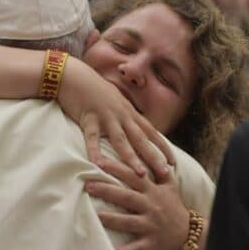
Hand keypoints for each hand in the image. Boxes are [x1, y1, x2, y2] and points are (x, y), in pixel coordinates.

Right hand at [59, 57, 174, 180]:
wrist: (74, 75)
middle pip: (141, 138)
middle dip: (154, 156)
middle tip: (166, 173)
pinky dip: (95, 152)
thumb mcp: (114, 100)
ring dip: (131, 157)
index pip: (150, 131)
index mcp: (129, 111)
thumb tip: (132, 126)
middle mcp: (121, 114)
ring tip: (141, 174)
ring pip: (121, 140)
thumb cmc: (92, 88)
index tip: (173, 162)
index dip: (163, 147)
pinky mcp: (88, 118)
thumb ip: (124, 113)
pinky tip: (98, 165)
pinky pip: (92, 138)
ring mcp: (106, 116)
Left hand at [84, 156, 188, 249]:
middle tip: (88, 185)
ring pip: (128, 221)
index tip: (100, 161)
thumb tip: (150, 149)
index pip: (133, 176)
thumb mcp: (170, 187)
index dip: (117, 168)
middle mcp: (151, 206)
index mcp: (152, 191)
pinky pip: (136, 248)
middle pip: (126, 196)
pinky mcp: (151, 243)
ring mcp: (150, 225)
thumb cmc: (174, 208)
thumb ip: (159, 170)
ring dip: (111, 219)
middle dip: (107, 190)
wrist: (189, 236)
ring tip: (95, 215)